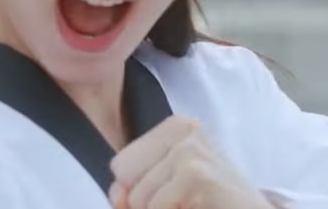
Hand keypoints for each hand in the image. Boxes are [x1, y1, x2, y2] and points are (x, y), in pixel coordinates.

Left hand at [109, 117, 272, 208]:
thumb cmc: (211, 201)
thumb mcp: (164, 189)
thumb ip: (131, 189)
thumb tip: (116, 193)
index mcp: (174, 126)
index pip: (120, 165)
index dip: (137, 189)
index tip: (171, 191)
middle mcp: (183, 128)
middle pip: (123, 176)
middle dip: (145, 200)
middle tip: (182, 199)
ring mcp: (190, 148)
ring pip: (137, 195)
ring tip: (192, 202)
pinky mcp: (196, 172)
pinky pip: (155, 205)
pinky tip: (198, 206)